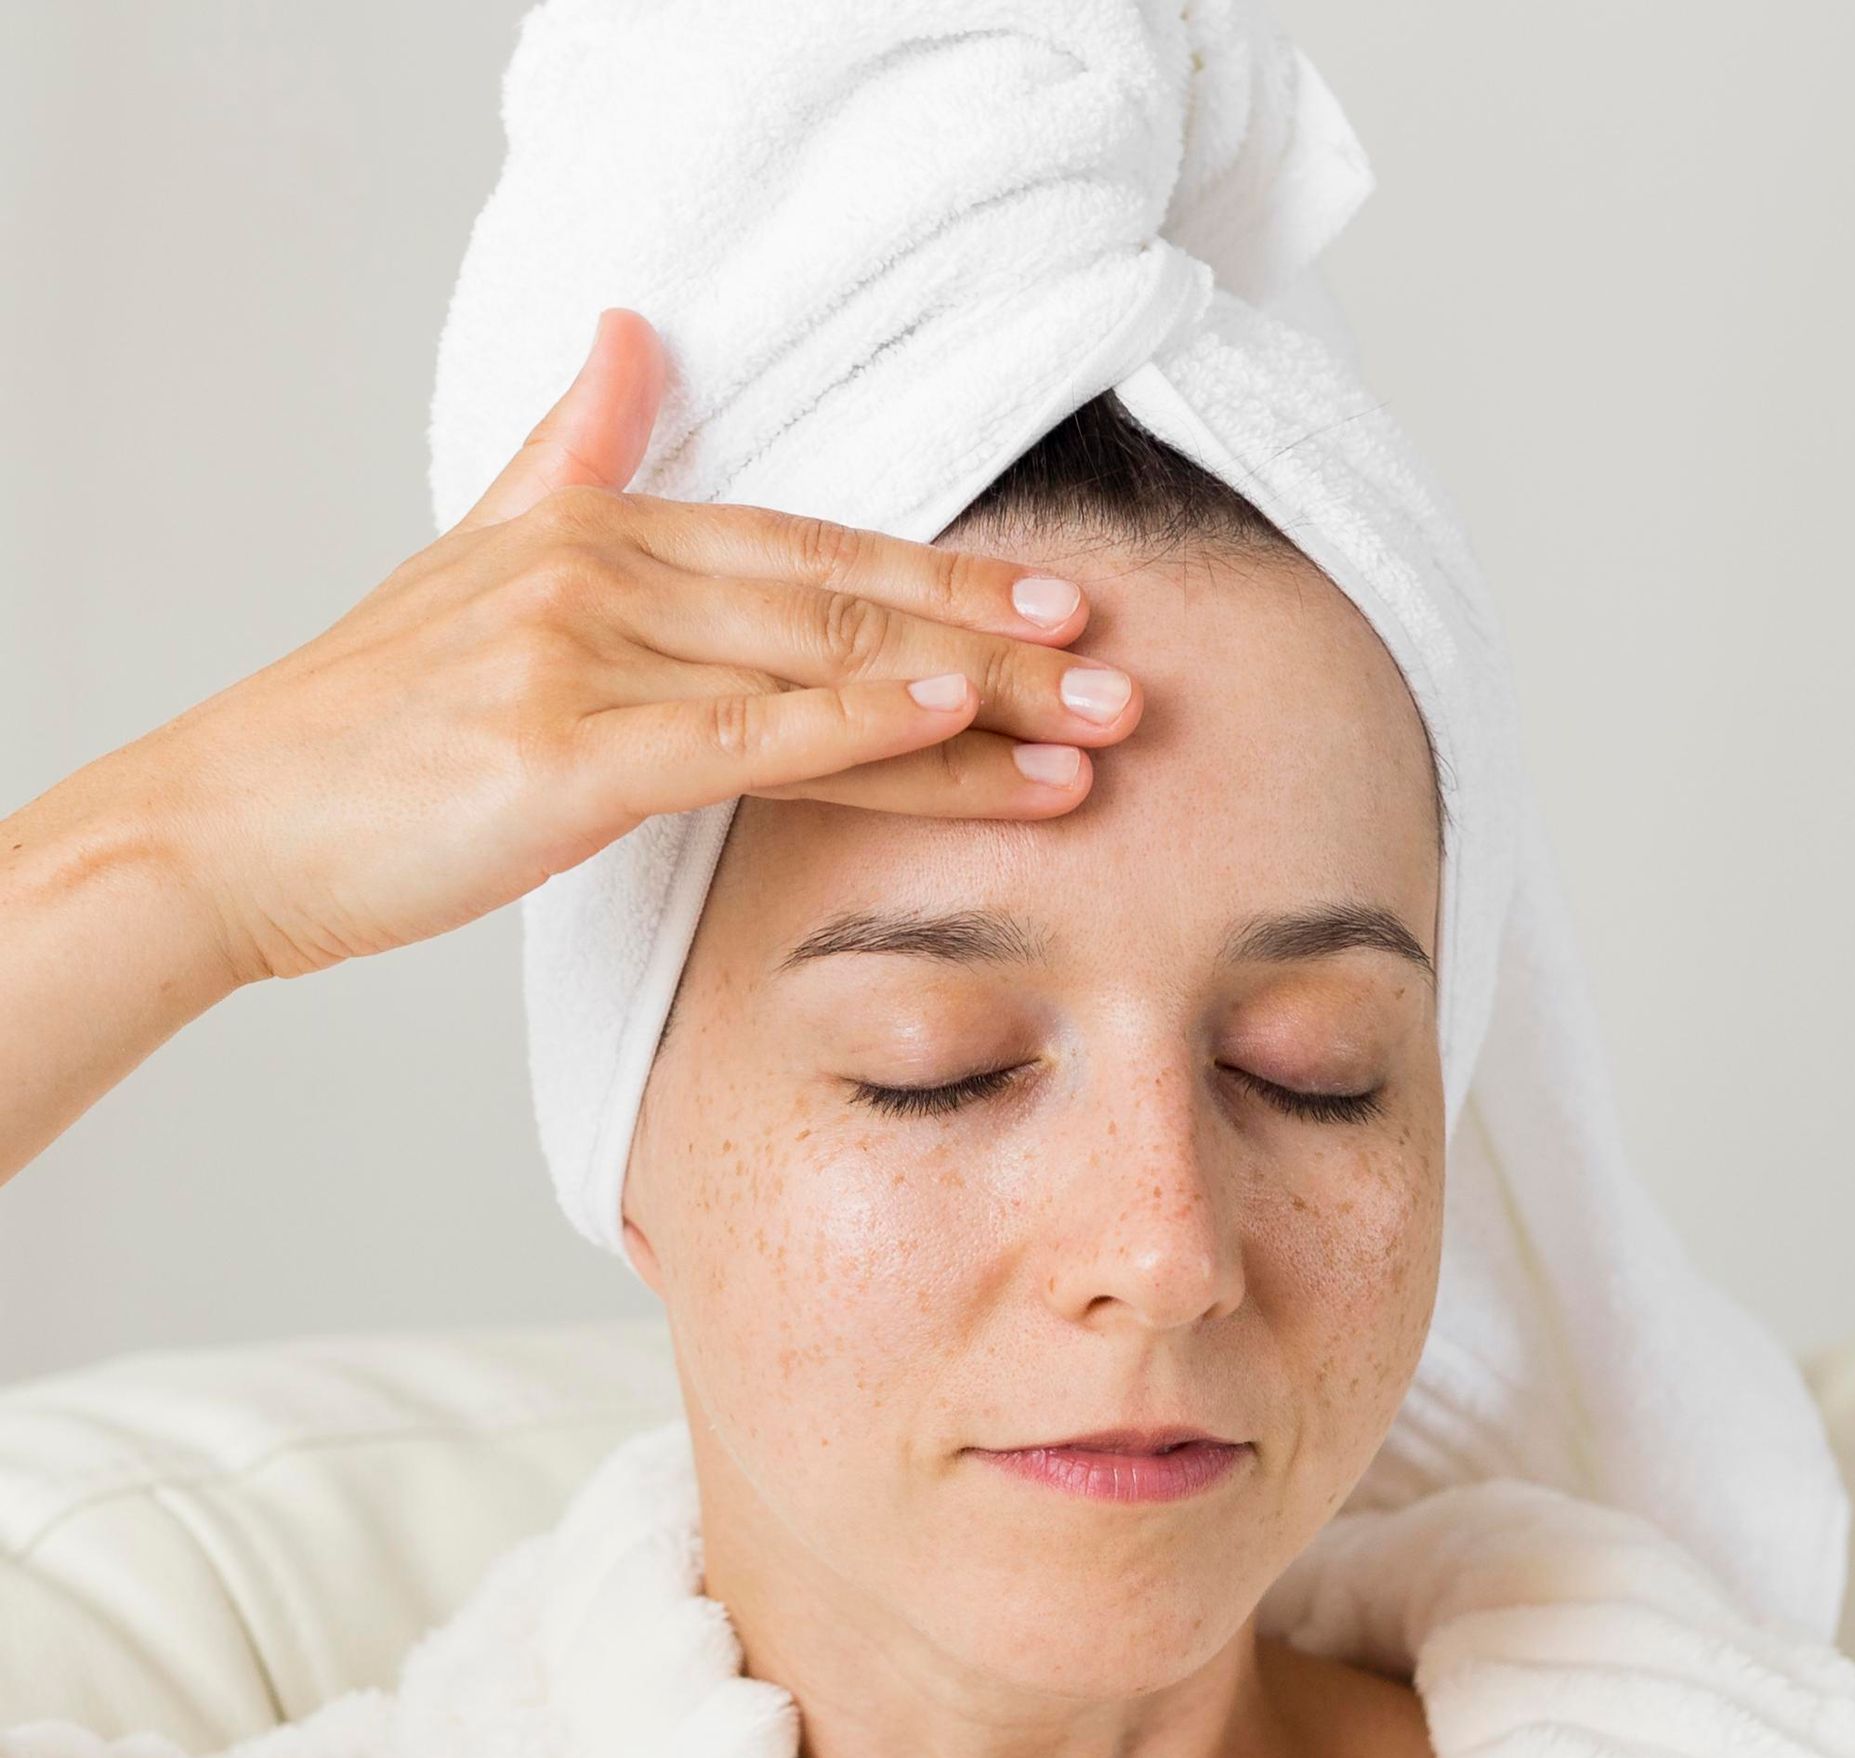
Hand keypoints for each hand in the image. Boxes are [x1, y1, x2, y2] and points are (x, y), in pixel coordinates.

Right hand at [126, 308, 1141, 985]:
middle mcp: (603, 573)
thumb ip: (571, 450)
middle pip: (844, 607)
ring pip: (820, 674)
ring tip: (1090, 737)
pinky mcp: (562, 751)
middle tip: (1122, 678)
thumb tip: (634, 330)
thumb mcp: (473, 559)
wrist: (227, 824)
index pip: (815, 554)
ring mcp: (582, 654)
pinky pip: (741, 739)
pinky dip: (856, 730)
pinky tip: (954, 728)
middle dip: (997, 644)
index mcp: (599, 533)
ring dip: (971, 706)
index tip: (1060, 602)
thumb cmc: (360, 726)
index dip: (946, 576)